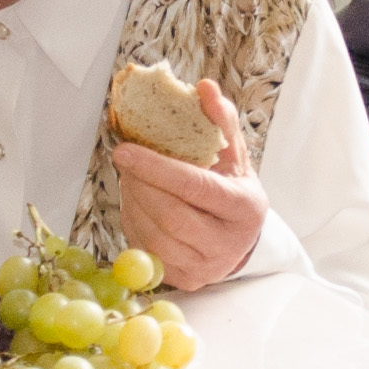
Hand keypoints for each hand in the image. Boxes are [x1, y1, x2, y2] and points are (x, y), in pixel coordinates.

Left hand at [112, 80, 264, 288]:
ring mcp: (206, 267)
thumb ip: (221, 120)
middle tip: (125, 160)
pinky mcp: (185, 280)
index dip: (156, 168)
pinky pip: (145, 251)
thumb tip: (204, 87)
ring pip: (153, 236)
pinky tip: (137, 204)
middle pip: (170, 216)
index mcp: (244, 208)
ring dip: (132, 203)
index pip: (195, 187)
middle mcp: (228, 243)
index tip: (124, 150)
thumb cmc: (234, 191)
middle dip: (139, 185)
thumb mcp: (234, 156)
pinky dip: (132, 224)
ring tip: (131, 180)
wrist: (243, 241)